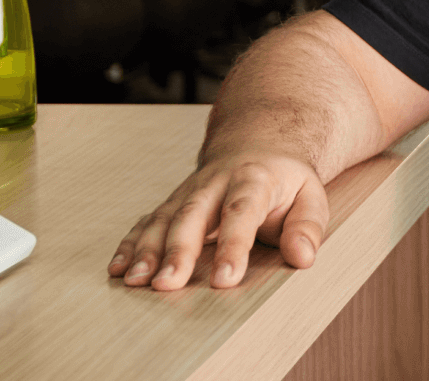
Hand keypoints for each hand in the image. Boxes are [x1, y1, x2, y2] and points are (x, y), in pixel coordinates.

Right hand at [108, 153, 329, 291]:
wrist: (257, 144)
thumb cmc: (284, 179)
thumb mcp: (310, 195)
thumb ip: (308, 226)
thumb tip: (302, 257)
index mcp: (254, 179)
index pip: (242, 212)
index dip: (232, 246)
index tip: (225, 279)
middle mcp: (215, 183)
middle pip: (193, 216)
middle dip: (177, 251)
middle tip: (167, 284)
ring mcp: (189, 192)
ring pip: (164, 219)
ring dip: (146, 250)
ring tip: (136, 281)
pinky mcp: (172, 203)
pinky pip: (147, 221)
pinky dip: (131, 244)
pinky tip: (118, 268)